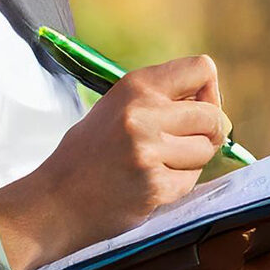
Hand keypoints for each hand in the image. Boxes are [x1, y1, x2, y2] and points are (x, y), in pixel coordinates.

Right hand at [0, 55, 230, 269]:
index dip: (209, 91)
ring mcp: (149, 150)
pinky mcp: (155, 184)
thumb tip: (214, 104)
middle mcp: (143, 113)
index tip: (197, 108)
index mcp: (135, 86)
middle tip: (183, 144)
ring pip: (207, 150)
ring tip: (159, 164)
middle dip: (207, 133)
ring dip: (192, 161)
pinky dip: (177, 184)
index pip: (201, 68)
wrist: (55, 201)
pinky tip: (150, 183)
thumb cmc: (89, 154)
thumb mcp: (118, 107)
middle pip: (213, 115)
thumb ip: (162, 100)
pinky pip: (191, 180)